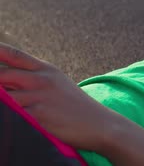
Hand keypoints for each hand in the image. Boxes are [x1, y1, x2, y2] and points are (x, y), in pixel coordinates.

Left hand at [0, 42, 118, 150]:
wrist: (98, 124)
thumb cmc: (74, 106)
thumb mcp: (56, 83)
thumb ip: (32, 78)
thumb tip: (5, 79)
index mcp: (46, 69)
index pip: (14, 55)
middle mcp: (41, 80)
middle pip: (2, 75)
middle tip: (1, 91)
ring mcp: (39, 97)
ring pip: (3, 96)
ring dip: (2, 102)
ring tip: (10, 106)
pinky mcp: (38, 115)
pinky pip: (11, 114)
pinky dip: (8, 116)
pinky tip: (12, 119)